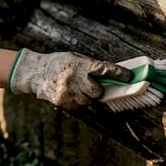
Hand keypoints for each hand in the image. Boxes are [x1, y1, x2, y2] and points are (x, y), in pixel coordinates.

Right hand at [8, 49, 132, 108]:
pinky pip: (77, 106)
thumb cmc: (59, 64)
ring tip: (74, 88)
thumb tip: (112, 76)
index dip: (118, 74)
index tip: (129, 77)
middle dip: (97, 91)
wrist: (36, 72)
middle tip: (90, 86)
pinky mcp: (62, 101)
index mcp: (80, 64)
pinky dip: (75, 102)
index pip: (104, 69)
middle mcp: (75, 77)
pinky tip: (67, 93)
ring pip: (88, 101)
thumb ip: (91, 67)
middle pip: (98, 91)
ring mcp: (68, 91)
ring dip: (85, 97)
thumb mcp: (75, 59)